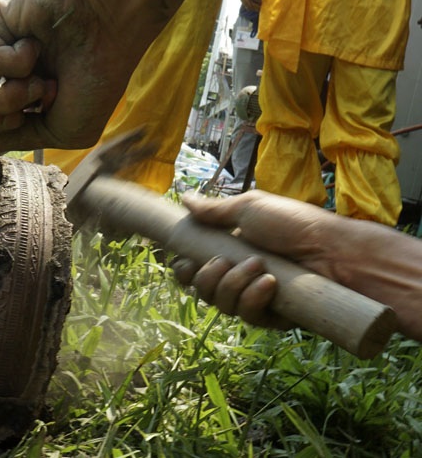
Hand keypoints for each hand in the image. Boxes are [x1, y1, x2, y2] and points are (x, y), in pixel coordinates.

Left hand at [0, 0, 149, 154]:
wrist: (111, 24)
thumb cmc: (97, 76)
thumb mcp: (66, 130)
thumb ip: (18, 141)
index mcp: (8, 101)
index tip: (33, 119)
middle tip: (33, 103)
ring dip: (10, 96)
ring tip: (39, 80)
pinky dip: (17, 63)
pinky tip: (35, 46)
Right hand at [172, 191, 342, 328]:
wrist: (334, 250)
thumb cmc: (295, 224)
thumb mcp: (250, 208)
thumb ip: (214, 210)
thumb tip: (184, 199)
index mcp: (230, 250)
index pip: (194, 268)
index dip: (184, 270)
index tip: (183, 262)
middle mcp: (240, 276)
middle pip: (203, 290)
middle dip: (206, 279)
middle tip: (223, 263)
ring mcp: (256, 297)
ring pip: (223, 305)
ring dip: (232, 286)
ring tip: (258, 267)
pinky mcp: (274, 316)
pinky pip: (249, 317)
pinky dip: (252, 300)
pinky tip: (268, 285)